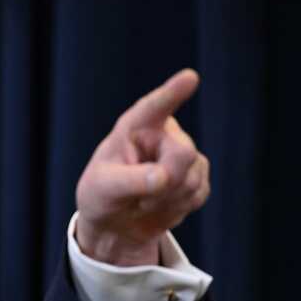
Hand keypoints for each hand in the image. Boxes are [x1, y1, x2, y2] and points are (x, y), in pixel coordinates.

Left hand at [75, 69, 209, 265]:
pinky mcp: (197, 175)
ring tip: (144, 200)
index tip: (190, 77)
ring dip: (168, 199)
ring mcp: (182, 153)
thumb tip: (163, 177)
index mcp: (134, 127)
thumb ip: (130, 181)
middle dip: (167, 181)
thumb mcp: (103, 189)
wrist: (115, 223)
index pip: (154, 108)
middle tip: (140, 198)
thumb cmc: (101, 196)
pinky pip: (199, 194)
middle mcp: (162, 134)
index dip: (172, 92)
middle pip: (184, 152)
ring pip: (193, 177)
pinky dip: (178, 208)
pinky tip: (160, 205)